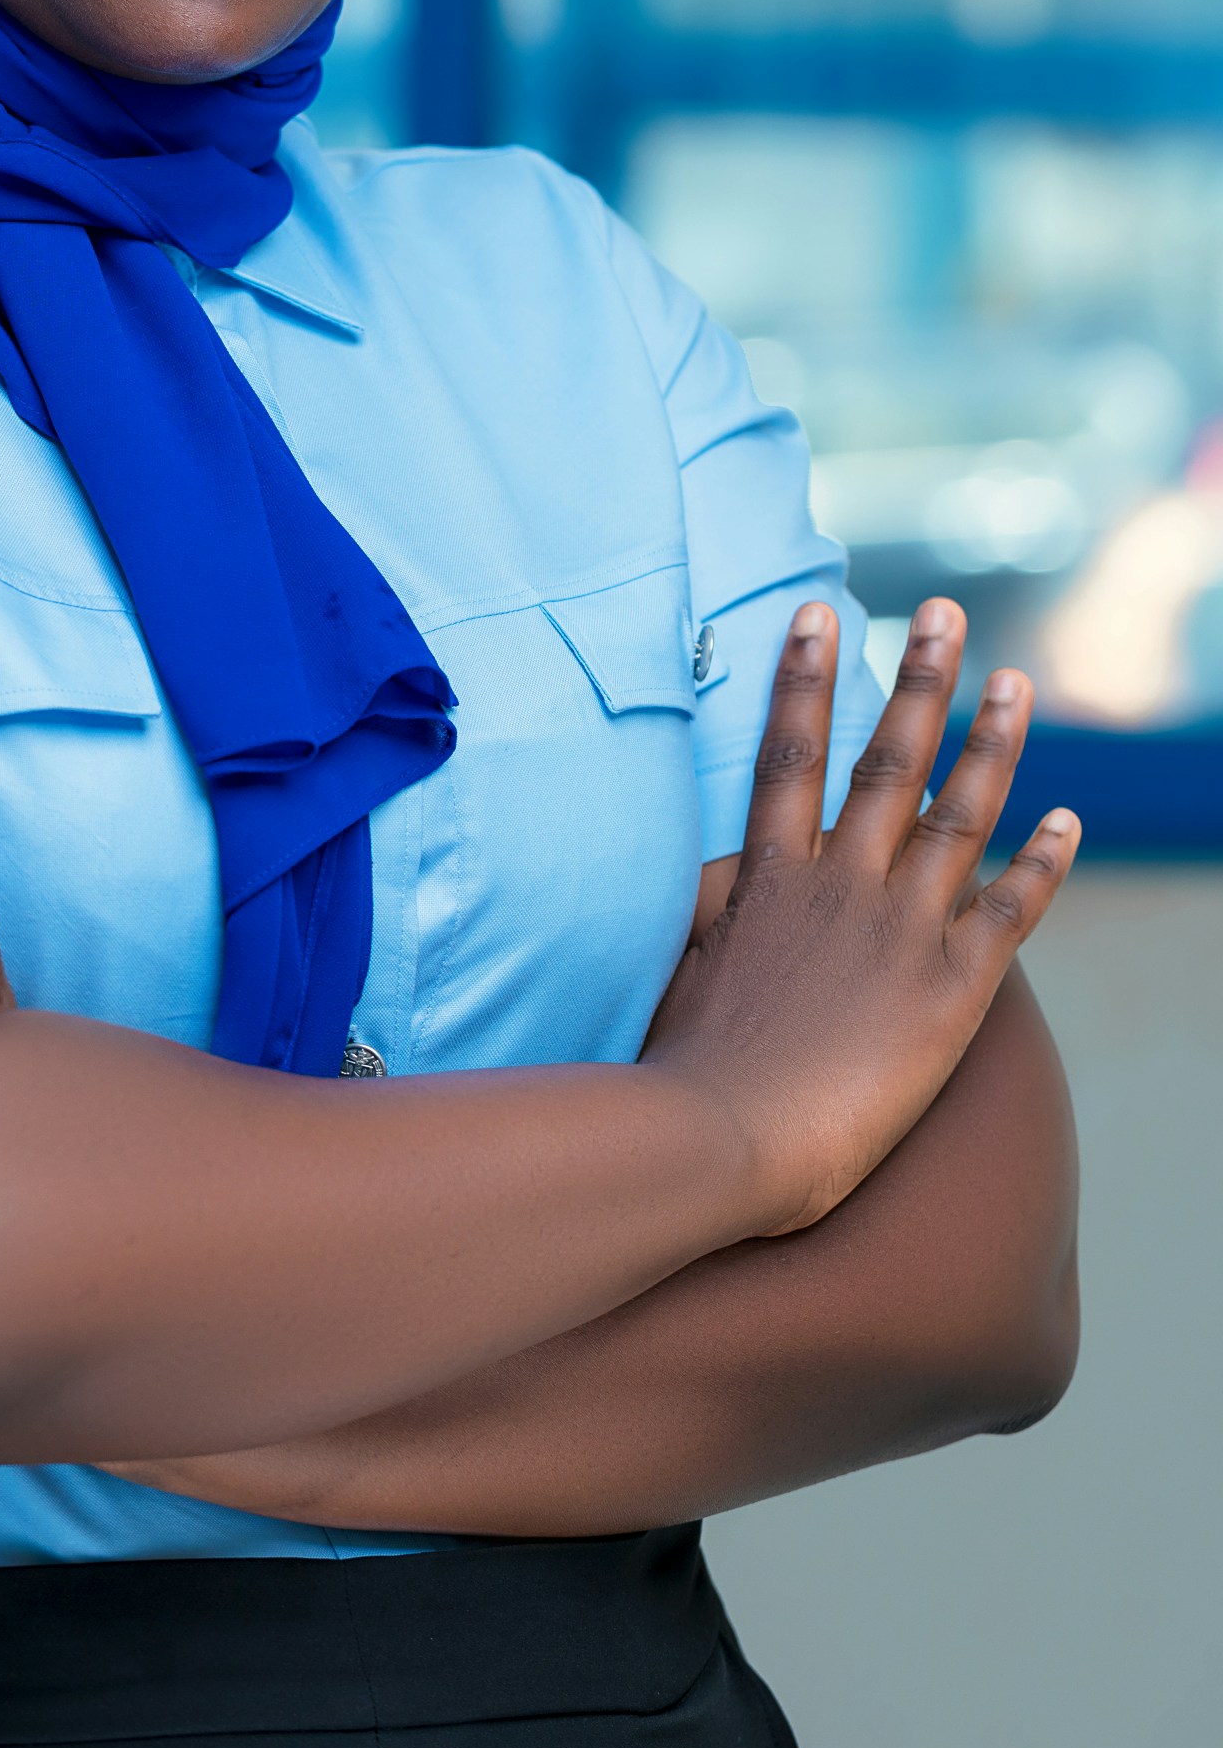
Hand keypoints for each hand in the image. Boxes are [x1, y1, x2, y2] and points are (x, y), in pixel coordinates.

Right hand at [643, 599, 1078, 1235]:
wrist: (727, 1134)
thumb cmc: (685, 1065)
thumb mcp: (678, 964)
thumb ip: (710, 909)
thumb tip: (715, 873)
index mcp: (771, 878)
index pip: (789, 754)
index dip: (804, 680)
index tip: (818, 616)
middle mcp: (841, 884)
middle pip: (886, 760)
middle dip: (918, 680)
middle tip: (943, 613)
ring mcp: (900, 929)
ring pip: (959, 813)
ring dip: (992, 742)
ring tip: (1014, 682)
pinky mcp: (952, 986)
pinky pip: (1009, 906)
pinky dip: (1044, 860)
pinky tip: (1069, 817)